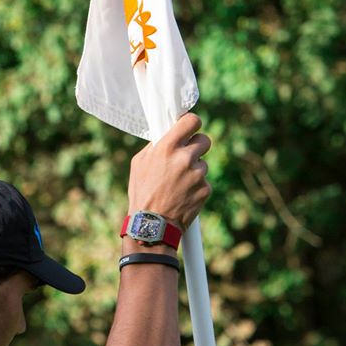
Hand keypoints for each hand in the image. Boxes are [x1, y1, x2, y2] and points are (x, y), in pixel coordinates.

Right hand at [127, 113, 211, 230]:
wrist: (153, 224)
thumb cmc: (142, 192)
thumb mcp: (139, 163)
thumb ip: (156, 145)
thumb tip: (167, 134)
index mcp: (167, 147)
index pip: (192, 121)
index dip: (193, 122)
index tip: (191, 126)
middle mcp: (185, 158)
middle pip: (205, 140)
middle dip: (197, 146)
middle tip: (187, 155)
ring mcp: (197, 174)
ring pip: (203, 163)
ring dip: (194, 170)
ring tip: (178, 183)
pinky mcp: (205, 189)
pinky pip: (204, 181)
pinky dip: (196, 187)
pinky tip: (183, 195)